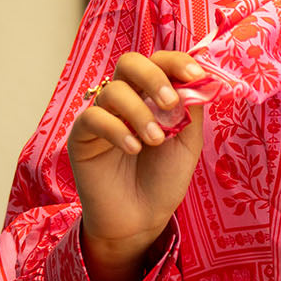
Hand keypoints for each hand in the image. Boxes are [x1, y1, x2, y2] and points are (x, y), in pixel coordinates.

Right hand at [68, 51, 205, 280]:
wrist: (141, 219)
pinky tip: (133, 149)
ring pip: (113, 90)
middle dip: (153, 77)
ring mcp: (102, 115)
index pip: (160, 61)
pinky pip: (93, 118)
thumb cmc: (164, 179)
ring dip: (139, 111)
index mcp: (151, 95)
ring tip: (155, 140)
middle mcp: (125, 99)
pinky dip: (117, 130)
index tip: (196, 75)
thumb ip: (191, 110)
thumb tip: (198, 79)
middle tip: (170, 104)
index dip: (177, 61)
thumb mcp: (187, 143)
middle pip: (130, 62)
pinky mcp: (82, 136)